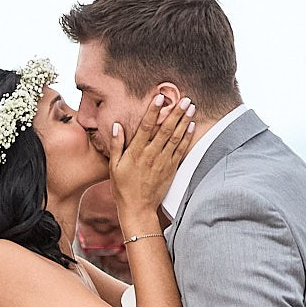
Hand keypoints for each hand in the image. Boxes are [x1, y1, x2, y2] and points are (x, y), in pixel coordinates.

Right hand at [108, 94, 197, 222]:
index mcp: (135, 153)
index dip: (153, 111)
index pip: (146, 127)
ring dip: (184, 121)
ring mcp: (162, 162)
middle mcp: (150, 155)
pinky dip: (187, 137)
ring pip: (175, 137)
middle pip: (165, 129)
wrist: (138, 209)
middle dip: (175, 112)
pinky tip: (191, 126)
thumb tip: (117, 126)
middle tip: (184, 99)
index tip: (159, 97)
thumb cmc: (123, 188)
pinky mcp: (171, 169)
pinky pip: (180, 150)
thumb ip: (117, 145)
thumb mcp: (114, 167)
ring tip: (191, 107)